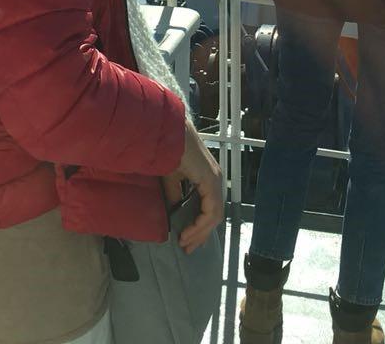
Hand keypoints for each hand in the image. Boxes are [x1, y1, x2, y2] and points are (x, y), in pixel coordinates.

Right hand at [169, 120, 222, 252]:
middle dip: (201, 235)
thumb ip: (176, 196)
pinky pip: (211, 211)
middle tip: (188, 249)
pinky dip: (200, 225)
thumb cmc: (169, 152)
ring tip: (185, 242)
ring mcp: (215, 181)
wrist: (168, 135)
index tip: (186, 241)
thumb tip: (175, 213)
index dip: (200, 227)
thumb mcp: (172, 180)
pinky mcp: (211, 182)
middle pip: (214, 216)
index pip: (210, 209)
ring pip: (214, 216)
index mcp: (208, 179)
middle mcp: (216, 180)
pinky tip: (187, 232)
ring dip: (200, 233)